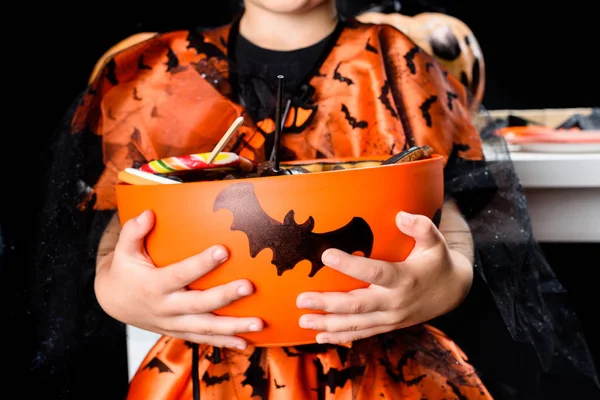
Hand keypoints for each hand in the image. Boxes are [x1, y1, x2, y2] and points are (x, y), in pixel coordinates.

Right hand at [95, 210, 262, 349]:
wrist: (113, 302)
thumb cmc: (123, 272)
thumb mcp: (122, 251)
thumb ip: (133, 232)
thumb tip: (148, 214)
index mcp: (153, 285)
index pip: (181, 274)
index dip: (201, 263)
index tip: (223, 251)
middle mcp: (165, 307)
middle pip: (199, 304)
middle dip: (225, 296)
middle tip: (248, 287)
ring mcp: (173, 323)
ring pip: (205, 327)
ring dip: (232, 327)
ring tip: (258, 323)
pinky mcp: (179, 331)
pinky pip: (203, 339)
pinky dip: (224, 342)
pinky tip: (245, 342)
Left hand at [296, 211, 472, 344]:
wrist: (453, 293)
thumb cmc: (438, 262)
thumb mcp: (436, 242)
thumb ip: (421, 227)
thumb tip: (401, 215)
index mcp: (404, 279)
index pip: (374, 272)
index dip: (350, 265)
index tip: (326, 255)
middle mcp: (395, 302)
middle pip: (357, 305)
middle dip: (327, 304)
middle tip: (301, 299)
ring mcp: (390, 318)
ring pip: (355, 324)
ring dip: (328, 324)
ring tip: (303, 320)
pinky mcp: (387, 325)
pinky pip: (362, 333)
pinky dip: (340, 336)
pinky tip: (319, 336)